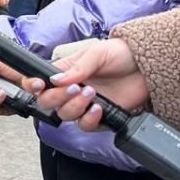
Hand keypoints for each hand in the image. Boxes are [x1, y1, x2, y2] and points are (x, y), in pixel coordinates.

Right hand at [28, 39, 148, 130]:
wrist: (148, 67)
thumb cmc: (121, 54)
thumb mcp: (97, 53)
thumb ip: (77, 67)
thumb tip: (56, 80)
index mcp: (63, 72)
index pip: (39, 82)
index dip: (31, 86)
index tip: (38, 85)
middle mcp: (69, 90)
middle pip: (46, 102)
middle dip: (56, 98)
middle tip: (73, 88)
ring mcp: (83, 105)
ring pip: (64, 115)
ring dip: (74, 107)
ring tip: (91, 93)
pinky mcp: (99, 117)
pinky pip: (85, 125)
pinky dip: (89, 119)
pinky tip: (99, 108)